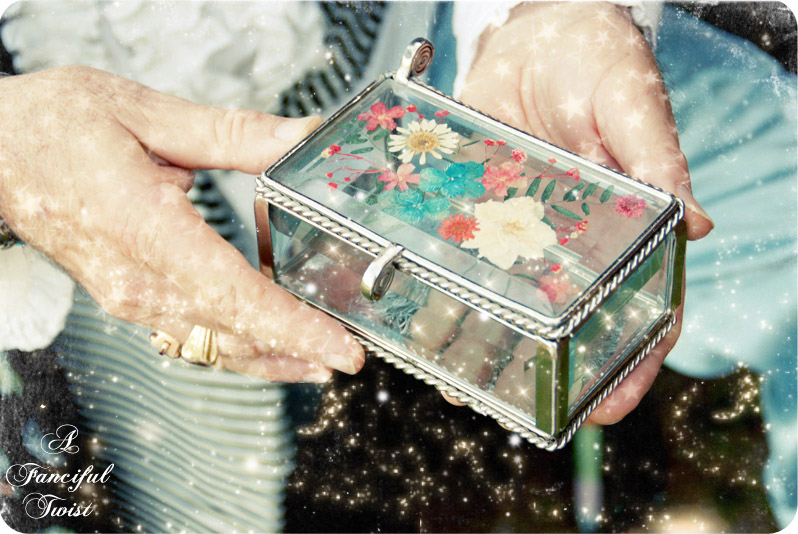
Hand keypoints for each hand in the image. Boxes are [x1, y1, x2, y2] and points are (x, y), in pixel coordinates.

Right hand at [0, 66, 364, 381]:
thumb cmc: (54, 126)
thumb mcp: (144, 112)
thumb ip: (231, 133)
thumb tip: (302, 135)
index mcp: (145, 229)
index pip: (234, 295)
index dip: (293, 328)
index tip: (339, 349)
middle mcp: (137, 279)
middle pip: (230, 333)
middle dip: (296, 351)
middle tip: (349, 359)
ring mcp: (130, 297)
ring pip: (210, 345)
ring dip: (269, 358)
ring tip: (319, 363)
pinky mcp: (128, 298)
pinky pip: (190, 336)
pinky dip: (235, 347)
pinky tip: (265, 347)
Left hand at [460, 2, 712, 422]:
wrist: (535, 24)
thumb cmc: (597, 56)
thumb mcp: (630, 103)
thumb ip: (655, 160)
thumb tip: (693, 224)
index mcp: (622, 223)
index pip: (638, 306)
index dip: (630, 362)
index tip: (608, 407)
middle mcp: (568, 237)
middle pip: (562, 317)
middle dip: (543, 369)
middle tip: (518, 411)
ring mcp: (517, 225)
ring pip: (504, 296)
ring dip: (483, 340)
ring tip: (457, 381)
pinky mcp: (474, 203)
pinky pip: (458, 252)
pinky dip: (442, 285)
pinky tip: (420, 315)